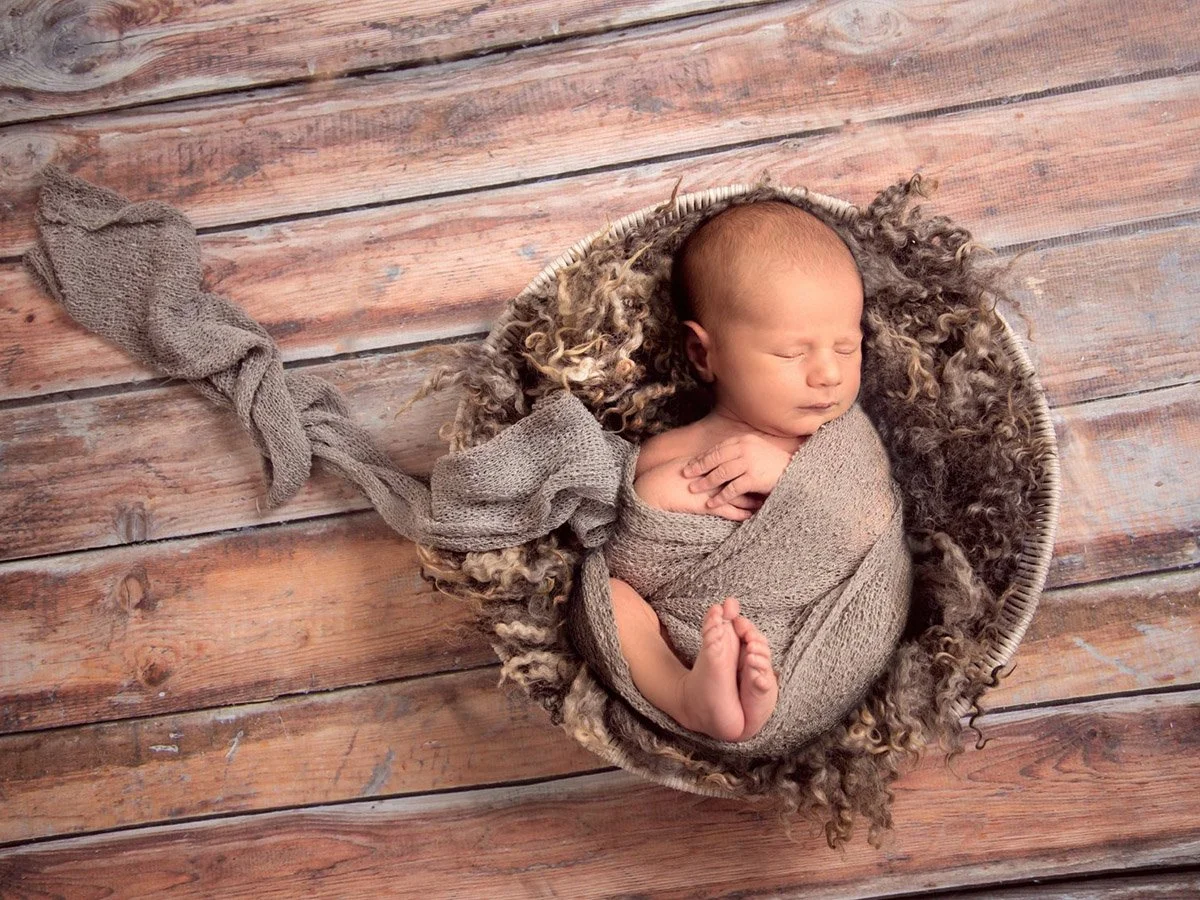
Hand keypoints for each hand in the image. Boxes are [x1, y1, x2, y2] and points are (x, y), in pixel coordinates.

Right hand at [634, 461, 762, 521]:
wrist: (657, 486)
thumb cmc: (670, 476)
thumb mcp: (691, 465)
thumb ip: (705, 464)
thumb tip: (714, 463)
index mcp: (713, 464)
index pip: (738, 465)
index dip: (752, 469)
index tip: (764, 470)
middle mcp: (716, 476)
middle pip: (743, 478)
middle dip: (758, 483)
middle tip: (773, 485)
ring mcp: (713, 490)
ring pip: (739, 496)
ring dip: (754, 500)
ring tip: (767, 503)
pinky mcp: (708, 504)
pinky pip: (729, 510)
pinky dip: (742, 514)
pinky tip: (751, 516)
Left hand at [682, 434, 798, 509]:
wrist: (798, 474)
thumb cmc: (776, 465)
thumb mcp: (758, 451)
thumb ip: (741, 451)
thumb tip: (723, 456)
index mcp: (745, 440)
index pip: (718, 448)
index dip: (703, 457)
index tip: (691, 464)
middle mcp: (745, 448)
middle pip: (716, 458)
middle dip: (699, 467)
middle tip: (685, 475)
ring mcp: (750, 462)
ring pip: (721, 473)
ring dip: (705, 482)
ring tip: (694, 489)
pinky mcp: (754, 478)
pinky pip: (732, 488)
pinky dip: (720, 497)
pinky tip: (710, 504)